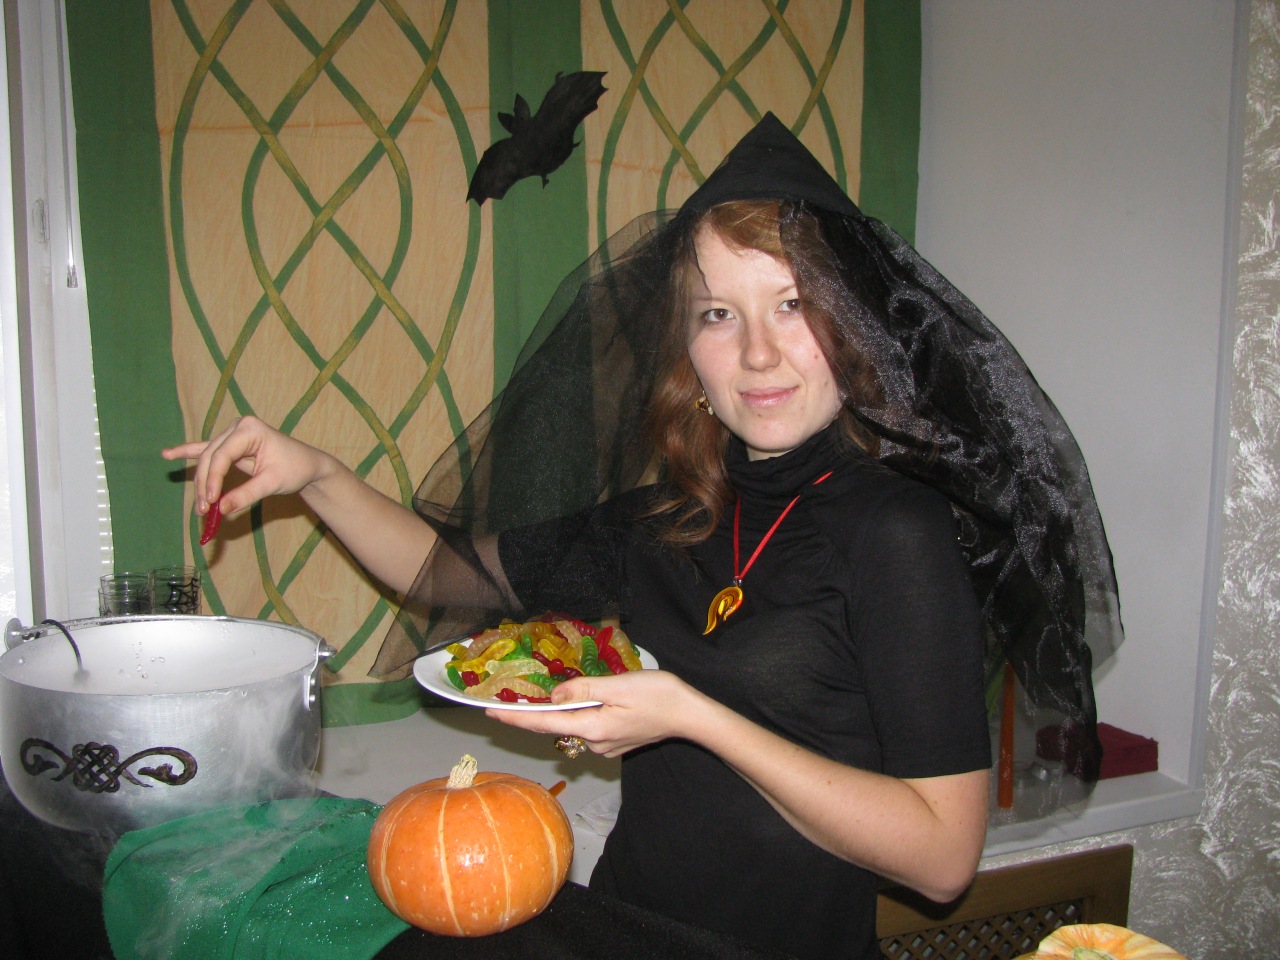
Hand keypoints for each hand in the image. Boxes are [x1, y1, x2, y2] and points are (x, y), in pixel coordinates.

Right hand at [161, 416, 332, 519]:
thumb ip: (246, 495)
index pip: (223, 456)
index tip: (211, 502)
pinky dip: (188, 453)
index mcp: (250, 429)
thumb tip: (221, 510)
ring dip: (202, 482)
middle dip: (206, 485)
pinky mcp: (230, 444)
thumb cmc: (294, 470)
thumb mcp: (272, 483)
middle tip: (204, 511)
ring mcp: (232, 434)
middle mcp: (238, 427)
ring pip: (208, 460)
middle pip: (211, 458)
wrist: (307, 464)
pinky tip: (167, 455)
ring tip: (199, 506)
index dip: (214, 480)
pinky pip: (205, 450)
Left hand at [485, 669, 706, 758]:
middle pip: (557, 725)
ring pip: (575, 724)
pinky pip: (590, 726)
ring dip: (568, 710)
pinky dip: (584, 713)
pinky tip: (595, 700)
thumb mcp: (618, 686)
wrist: (690, 714)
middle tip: (513, 699)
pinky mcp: (616, 742)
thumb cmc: (658, 695)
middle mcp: (595, 742)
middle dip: (538, 712)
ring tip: (567, 692)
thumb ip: (583, 690)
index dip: (516, 717)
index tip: (489, 714)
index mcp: (592, 727)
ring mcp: (606, 745)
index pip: (544, 723)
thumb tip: (554, 695)